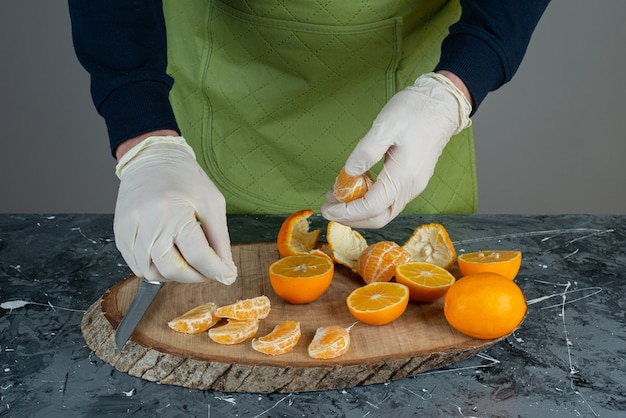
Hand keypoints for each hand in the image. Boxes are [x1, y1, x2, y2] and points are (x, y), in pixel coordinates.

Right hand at [113, 136, 236, 283]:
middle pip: (173, 270)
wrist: (151, 160)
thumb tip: (226, 269)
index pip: (197, 256)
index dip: (216, 271)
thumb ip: (220, 239)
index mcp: (173, 212)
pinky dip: (157, 269)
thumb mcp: (212, 203)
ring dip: (175, 275)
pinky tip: (170, 257)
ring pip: (153, 273)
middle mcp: (148, 223)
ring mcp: (130, 231)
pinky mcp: (120, 235)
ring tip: (189, 262)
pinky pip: (137, 267)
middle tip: (208, 270)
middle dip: (196, 277)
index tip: (227, 276)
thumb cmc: (184, 178)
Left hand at [321, 72, 471, 227]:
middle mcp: (410, 187)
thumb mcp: (386, 124)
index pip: (371, 207)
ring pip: (383, 212)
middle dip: (351, 218)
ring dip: (358, 211)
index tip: (326, 209)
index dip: (346, 213)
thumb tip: (350, 172)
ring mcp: (413, 186)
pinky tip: (354, 188)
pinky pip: (388, 201)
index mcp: (403, 176)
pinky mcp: (411, 181)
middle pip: (378, 218)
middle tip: (327, 208)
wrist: (442, 105)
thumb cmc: (414, 111)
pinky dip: (368, 202)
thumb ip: (366, 151)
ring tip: (335, 197)